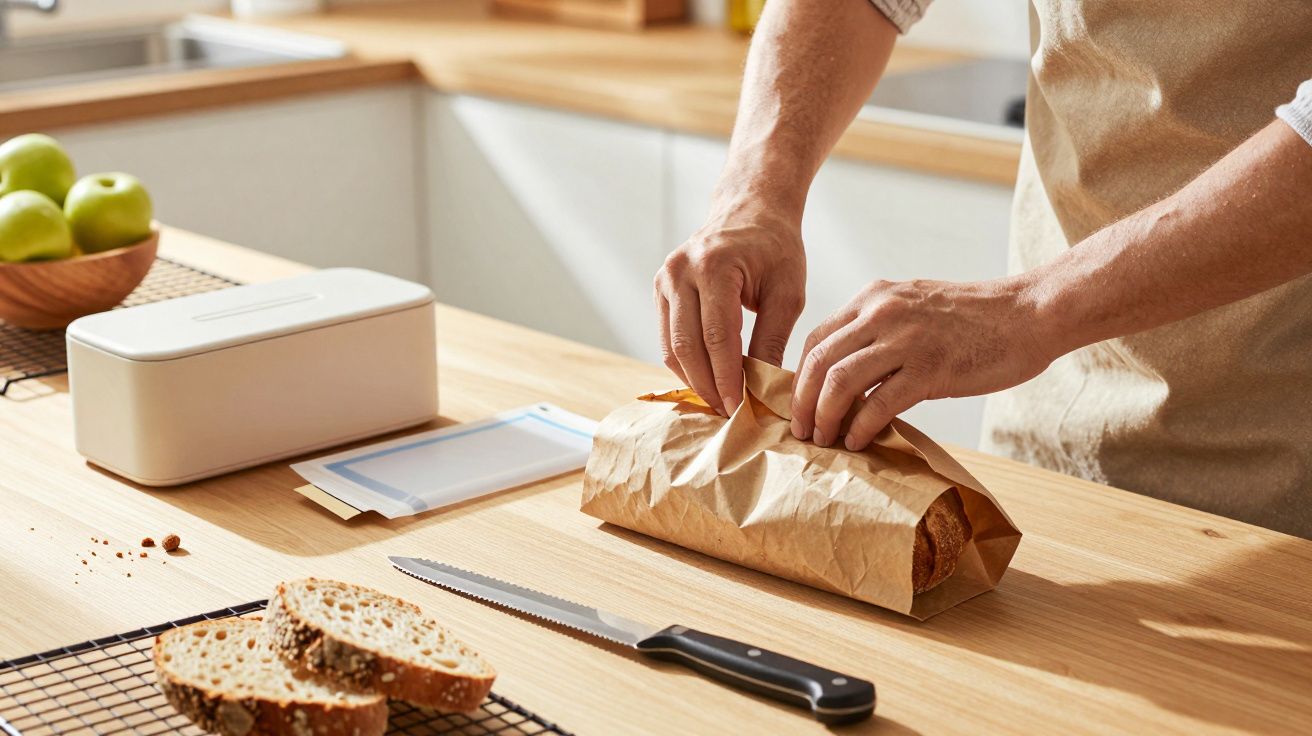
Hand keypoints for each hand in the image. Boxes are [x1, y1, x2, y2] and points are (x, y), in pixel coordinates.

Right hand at [654, 213, 805, 415]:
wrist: (751, 211)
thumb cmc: (776, 249)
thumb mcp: (787, 293)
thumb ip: (772, 340)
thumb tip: (764, 389)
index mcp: (714, 266)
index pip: (717, 337)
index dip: (727, 378)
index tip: (739, 408)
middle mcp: (681, 271)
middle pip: (687, 346)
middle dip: (708, 385)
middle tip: (728, 412)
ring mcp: (665, 279)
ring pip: (671, 346)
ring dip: (694, 379)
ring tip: (719, 400)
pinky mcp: (660, 289)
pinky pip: (667, 337)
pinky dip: (685, 363)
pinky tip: (707, 378)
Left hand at [790, 276, 1056, 449]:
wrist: (1030, 314)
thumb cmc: (976, 318)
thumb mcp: (915, 307)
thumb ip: (878, 331)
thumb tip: (847, 373)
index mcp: (875, 297)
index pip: (816, 338)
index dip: (800, 377)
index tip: (799, 405)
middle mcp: (882, 313)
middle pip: (819, 362)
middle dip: (802, 403)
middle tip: (801, 431)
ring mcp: (906, 340)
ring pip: (839, 383)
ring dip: (825, 418)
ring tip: (824, 440)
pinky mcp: (931, 369)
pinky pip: (878, 404)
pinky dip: (860, 428)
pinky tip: (858, 442)